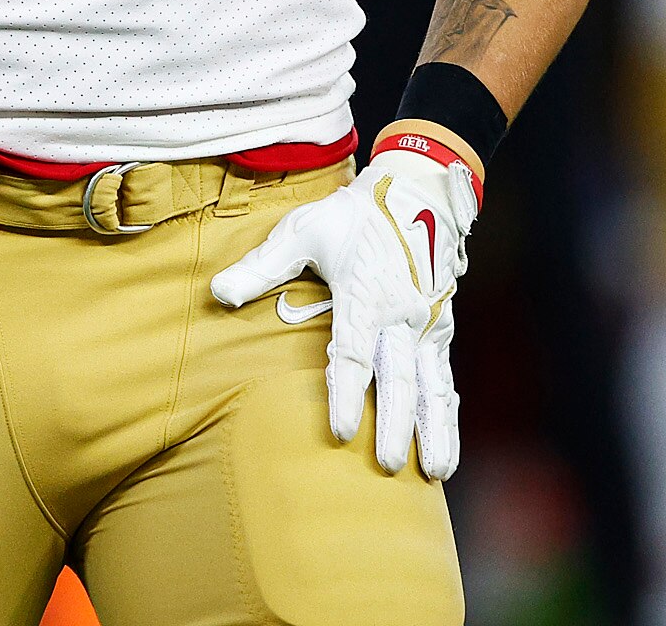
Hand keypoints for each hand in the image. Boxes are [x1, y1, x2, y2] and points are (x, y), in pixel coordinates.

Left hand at [210, 143, 478, 479]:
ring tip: (434, 473)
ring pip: (431, 385)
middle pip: (398, 377)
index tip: (342, 431)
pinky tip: (445, 451)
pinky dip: (447, 417)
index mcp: (366, 294)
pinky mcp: (441, 330)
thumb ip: (263, 266)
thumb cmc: (352, 216)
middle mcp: (403, 315)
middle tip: (387, 465)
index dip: (347, 393)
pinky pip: (444, 379)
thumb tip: (218, 293)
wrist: (417, 193)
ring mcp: (427, 325)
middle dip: (395, 424)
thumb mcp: (304, 230)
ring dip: (433, 429)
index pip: (354, 352)